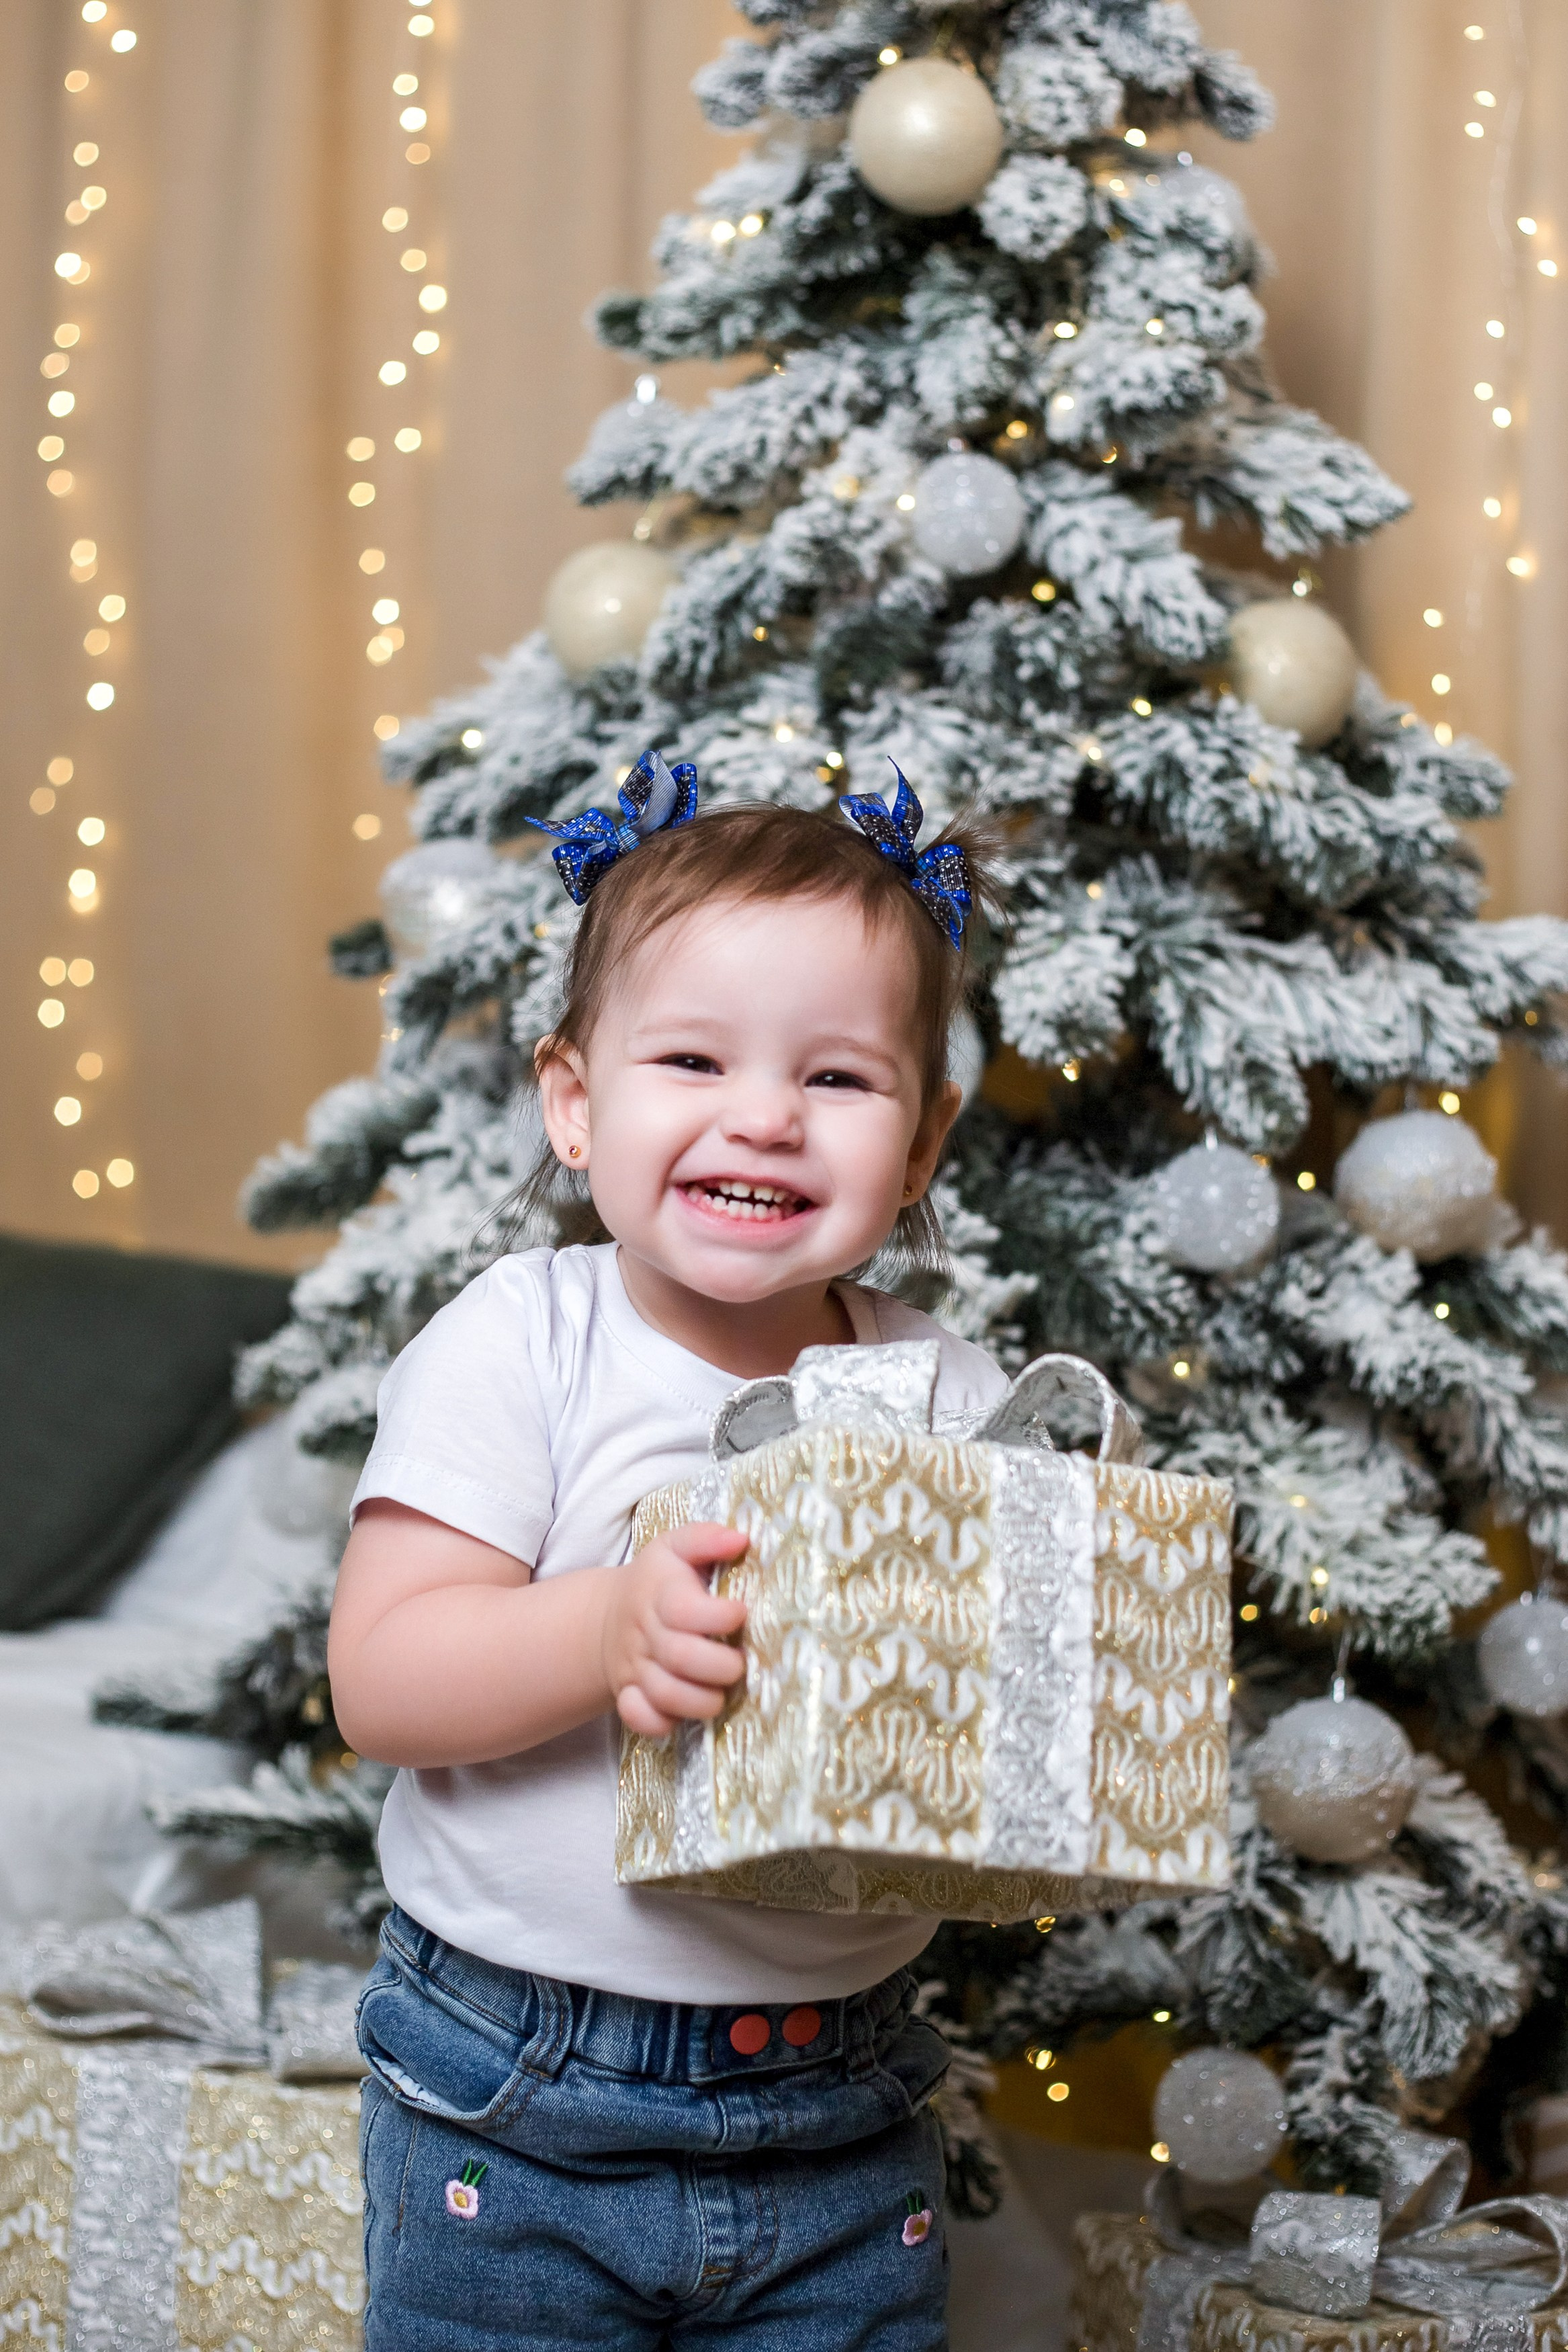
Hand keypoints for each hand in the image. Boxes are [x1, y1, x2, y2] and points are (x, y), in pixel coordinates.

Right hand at [602, 1522, 748, 1737]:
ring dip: (703, 1700)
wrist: (610, 1617)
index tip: (740, 1613)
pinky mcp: (630, 1695)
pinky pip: (640, 1718)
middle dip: (721, 1665)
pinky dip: (660, 1722)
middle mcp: (647, 1633)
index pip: (685, 1609)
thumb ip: (706, 1538)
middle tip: (739, 1661)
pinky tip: (681, 1713)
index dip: (720, 1616)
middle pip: (680, 1657)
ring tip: (722, 1690)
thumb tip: (740, 1539)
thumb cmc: (659, 1581)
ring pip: (665, 1694)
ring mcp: (637, 1667)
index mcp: (660, 1594)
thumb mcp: (675, 1548)